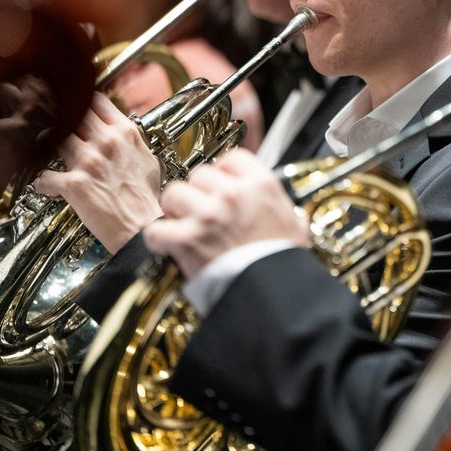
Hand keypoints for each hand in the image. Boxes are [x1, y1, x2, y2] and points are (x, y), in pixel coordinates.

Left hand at [33, 92, 161, 252]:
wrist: (141, 227)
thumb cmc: (145, 198)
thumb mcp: (146, 158)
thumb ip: (128, 140)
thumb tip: (116, 130)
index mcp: (125, 133)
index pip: (95, 100)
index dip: (80, 102)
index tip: (72, 107)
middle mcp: (107, 142)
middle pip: (71, 113)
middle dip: (59, 120)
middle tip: (51, 127)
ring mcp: (90, 161)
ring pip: (53, 139)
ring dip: (45, 148)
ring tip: (44, 155)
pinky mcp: (75, 183)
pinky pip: (44, 177)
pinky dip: (43, 183)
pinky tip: (47, 186)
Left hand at [145, 148, 307, 278]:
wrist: (275, 292)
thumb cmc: (283, 261)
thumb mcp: (293, 223)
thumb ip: (280, 207)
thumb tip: (278, 207)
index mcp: (261, 185)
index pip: (232, 158)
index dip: (222, 172)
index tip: (219, 184)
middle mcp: (233, 193)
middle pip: (199, 174)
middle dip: (197, 192)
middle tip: (199, 209)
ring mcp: (208, 214)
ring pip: (173, 193)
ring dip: (174, 209)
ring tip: (181, 223)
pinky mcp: (188, 238)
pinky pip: (157, 229)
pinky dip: (159, 238)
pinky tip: (168, 244)